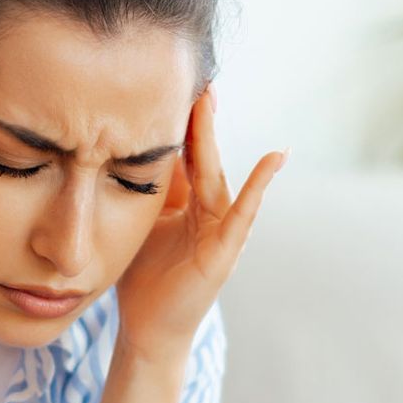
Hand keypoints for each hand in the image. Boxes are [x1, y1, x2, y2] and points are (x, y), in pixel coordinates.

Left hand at [116, 83, 286, 354]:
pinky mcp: (226, 251)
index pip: (182, 151)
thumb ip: (144, 188)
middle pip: (199, 154)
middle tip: (191, 72)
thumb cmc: (144, 277)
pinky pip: (244, 212)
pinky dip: (261, 184)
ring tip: (210, 97)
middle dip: (195, 115)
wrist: (148, 329)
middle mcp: (208, 210)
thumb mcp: (140, 221)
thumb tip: (126, 145)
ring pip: (215, 173)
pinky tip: (275, 157)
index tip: (166, 79)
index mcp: (186, 201)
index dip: (176, 119)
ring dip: (212, 135)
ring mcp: (221, 229)